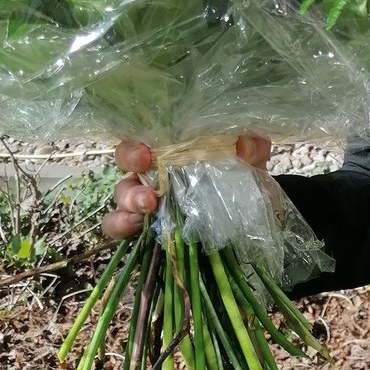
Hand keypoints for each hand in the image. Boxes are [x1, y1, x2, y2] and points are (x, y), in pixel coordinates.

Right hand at [101, 135, 271, 240]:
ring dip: (129, 202)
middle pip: (125, 169)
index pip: (139, 142)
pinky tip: (135, 226)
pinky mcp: (145, 226)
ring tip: (149, 207)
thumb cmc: (238, 169)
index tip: (147, 155)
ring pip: (120, 198)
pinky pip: (119, 225)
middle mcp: (150, 171)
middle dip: (132, 178)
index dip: (134, 148)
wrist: (247, 203)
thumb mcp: (248, 155)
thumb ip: (250, 146)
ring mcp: (144, 200)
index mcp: (168, 149)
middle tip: (150, 191)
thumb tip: (245, 146)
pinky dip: (122, 225)